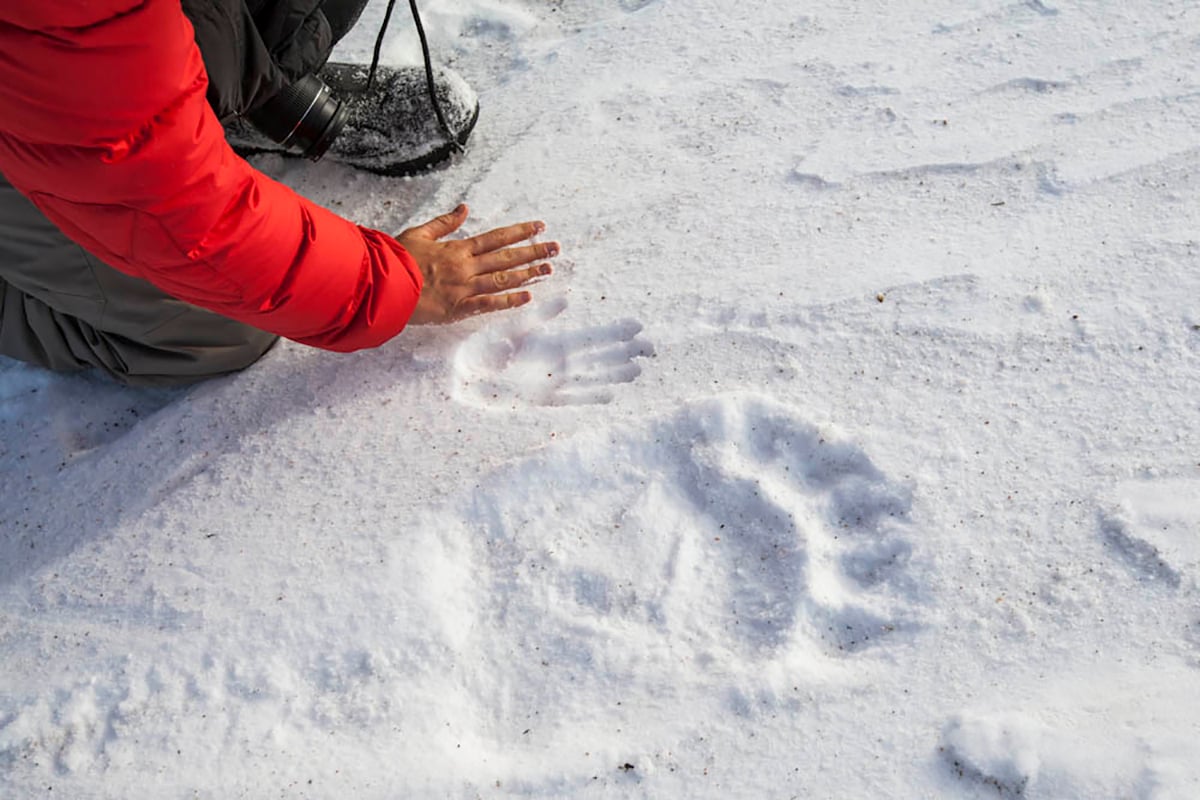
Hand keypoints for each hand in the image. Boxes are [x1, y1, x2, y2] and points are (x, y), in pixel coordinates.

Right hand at [398, 204, 557, 324]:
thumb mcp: (419, 233)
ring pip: (503, 279)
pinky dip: (509, 300)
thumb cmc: (397, 259)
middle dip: (533, 251)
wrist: (384, 285)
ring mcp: (465, 288)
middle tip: (556, 248)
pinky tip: (528, 296)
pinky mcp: (459, 308)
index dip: (519, 231)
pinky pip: (489, 304)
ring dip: (527, 273)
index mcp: (458, 249)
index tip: (539, 226)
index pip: (496, 238)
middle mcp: (466, 267)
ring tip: (548, 269)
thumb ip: (444, 222)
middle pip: (506, 257)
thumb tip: (464, 207)